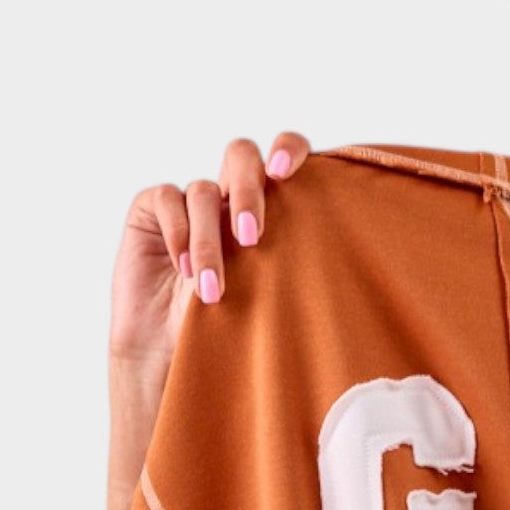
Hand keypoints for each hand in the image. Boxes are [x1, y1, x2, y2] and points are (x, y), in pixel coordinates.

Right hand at [103, 132, 312, 509]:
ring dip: (209, 239)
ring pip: (204, 191)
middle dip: (249, 189)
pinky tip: (184, 269)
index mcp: (271, 208)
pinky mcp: (152, 210)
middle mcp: (231, 197)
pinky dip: (178, 233)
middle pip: (241, 155)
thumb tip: (358, 264)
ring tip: (212, 290)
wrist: (174, 361)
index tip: (289, 170)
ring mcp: (191, 201)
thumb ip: (302, 268)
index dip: (288, 148)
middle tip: (255, 236)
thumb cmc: (236, 334)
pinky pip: (167, 199)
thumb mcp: (278, 301)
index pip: (283, 155)